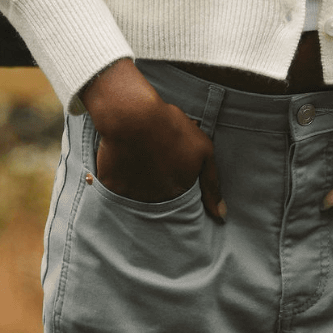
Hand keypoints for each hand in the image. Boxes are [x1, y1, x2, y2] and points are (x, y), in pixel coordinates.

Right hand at [80, 60, 225, 220]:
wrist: (133, 115)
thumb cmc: (171, 129)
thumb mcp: (203, 150)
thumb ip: (212, 185)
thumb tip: (221, 216)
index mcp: (177, 194)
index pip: (182, 201)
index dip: (179, 182)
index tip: (175, 167)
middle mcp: (154, 201)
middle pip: (160, 199)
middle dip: (161, 182)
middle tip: (158, 158)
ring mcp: (132, 196)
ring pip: (139, 195)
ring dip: (141, 182)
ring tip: (142, 156)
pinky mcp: (111, 186)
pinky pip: (117, 187)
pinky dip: (121, 176)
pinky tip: (125, 159)